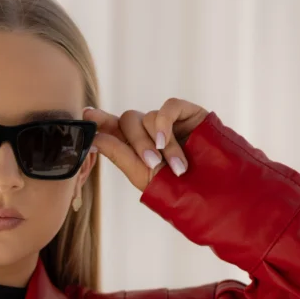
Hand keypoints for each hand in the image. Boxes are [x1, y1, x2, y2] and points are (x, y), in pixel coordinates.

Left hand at [83, 99, 208, 191]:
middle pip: (128, 121)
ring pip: (149, 118)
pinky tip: (166, 141)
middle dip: (138, 144)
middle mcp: (148, 131)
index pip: (112, 127)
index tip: (86, 115)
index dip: (99, 120)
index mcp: (134, 146)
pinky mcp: (186, 112)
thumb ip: (117, 153)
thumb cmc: (176, 188)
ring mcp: (167, 121)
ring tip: (177, 167)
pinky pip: (168, 107)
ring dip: (161, 144)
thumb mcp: (141, 174)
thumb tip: (93, 136)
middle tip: (152, 164)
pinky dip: (164, 124)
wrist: (212, 191)